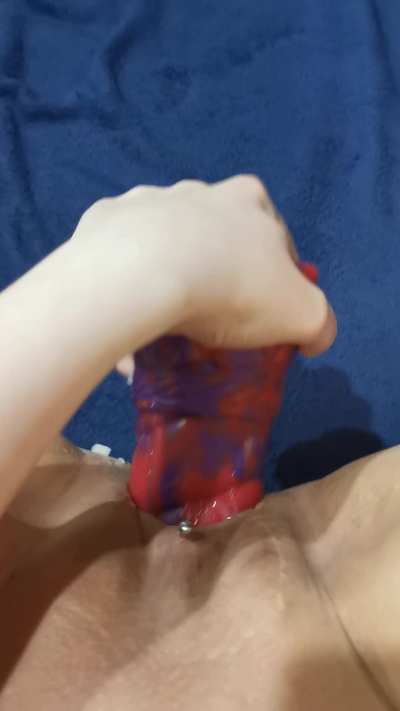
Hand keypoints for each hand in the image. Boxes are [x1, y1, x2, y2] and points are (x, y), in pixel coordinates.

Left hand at [74, 175, 335, 354]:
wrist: (141, 275)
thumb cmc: (230, 289)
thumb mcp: (300, 314)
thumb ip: (319, 323)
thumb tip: (314, 338)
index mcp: (248, 200)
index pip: (274, 239)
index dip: (272, 278)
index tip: (259, 314)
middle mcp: (198, 191)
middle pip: (215, 238)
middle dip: (216, 274)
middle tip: (209, 319)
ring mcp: (147, 201)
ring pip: (163, 246)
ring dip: (166, 280)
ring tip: (160, 326)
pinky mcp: (104, 218)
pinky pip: (119, 257)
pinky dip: (125, 284)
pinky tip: (127, 319)